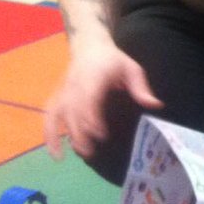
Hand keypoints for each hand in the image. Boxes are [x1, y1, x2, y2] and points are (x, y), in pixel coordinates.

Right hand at [44, 41, 161, 160]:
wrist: (89, 46)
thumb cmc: (113, 60)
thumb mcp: (131, 69)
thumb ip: (141, 87)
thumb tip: (156, 105)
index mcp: (92, 77)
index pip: (88, 98)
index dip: (92, 117)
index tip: (101, 135)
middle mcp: (74, 86)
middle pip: (72, 111)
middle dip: (78, 133)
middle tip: (90, 153)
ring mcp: (63, 92)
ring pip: (57, 115)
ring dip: (59, 136)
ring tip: (66, 157)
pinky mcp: (57, 97)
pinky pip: (48, 116)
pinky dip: (48, 133)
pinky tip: (54, 151)